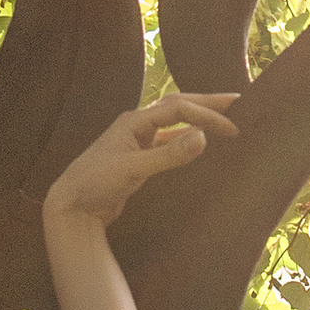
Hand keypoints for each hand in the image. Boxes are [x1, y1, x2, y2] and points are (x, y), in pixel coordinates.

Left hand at [42, 90, 237, 232]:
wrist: (70, 207)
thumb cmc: (94, 185)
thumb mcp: (132, 170)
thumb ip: (167, 155)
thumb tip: (203, 137)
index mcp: (135, 121)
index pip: (179, 108)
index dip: (207, 115)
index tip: (232, 128)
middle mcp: (137, 125)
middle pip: (178, 105)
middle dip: (208, 104)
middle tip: (239, 103)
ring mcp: (137, 141)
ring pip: (174, 122)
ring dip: (198, 118)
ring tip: (223, 118)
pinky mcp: (138, 159)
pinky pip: (168, 141)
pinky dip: (185, 139)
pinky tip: (198, 145)